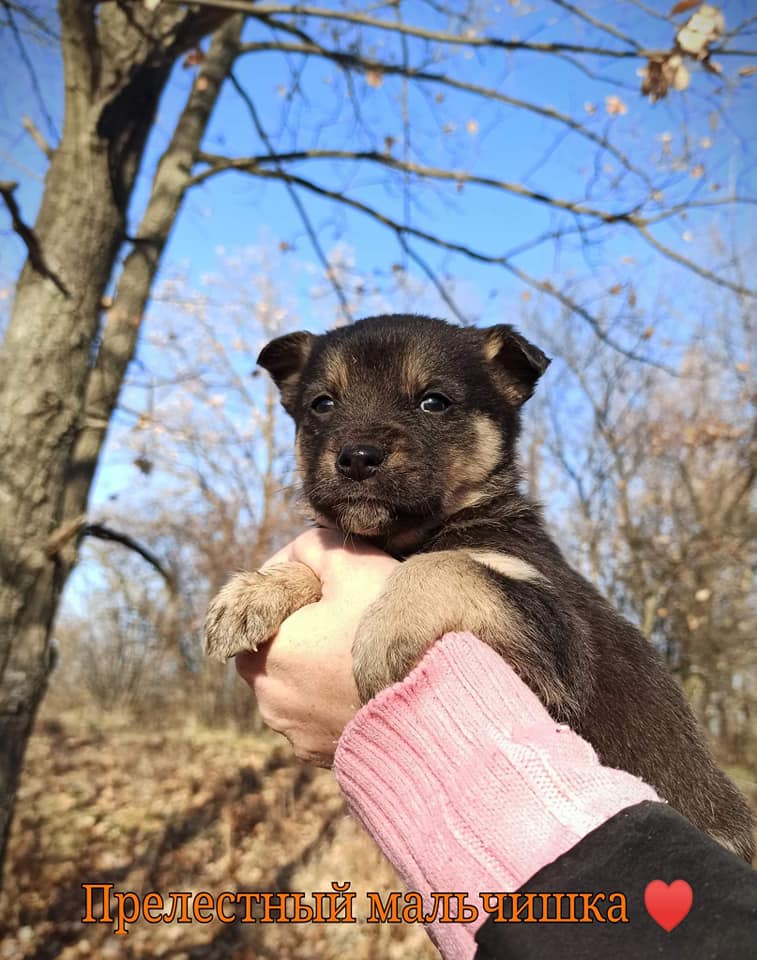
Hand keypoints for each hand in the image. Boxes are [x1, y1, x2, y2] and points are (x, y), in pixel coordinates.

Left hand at [236, 529, 399, 765]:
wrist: (432, 705)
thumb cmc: (386, 631)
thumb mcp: (352, 565)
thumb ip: (314, 547)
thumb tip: (300, 550)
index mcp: (264, 650)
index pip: (260, 607)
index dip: (291, 587)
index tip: (326, 582)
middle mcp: (267, 697)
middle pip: (276, 646)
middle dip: (302, 629)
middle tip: (344, 614)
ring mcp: (293, 732)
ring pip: (295, 684)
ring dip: (315, 666)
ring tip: (357, 650)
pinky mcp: (319, 754)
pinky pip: (318, 716)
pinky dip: (333, 699)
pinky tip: (365, 685)